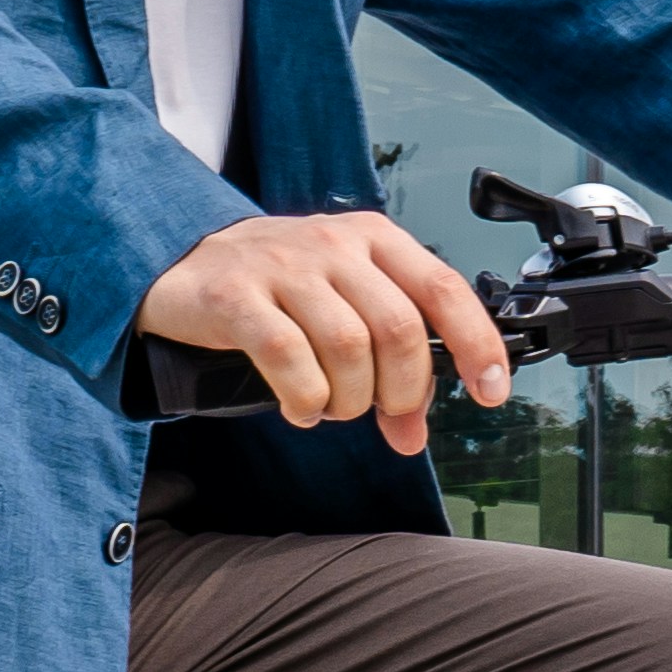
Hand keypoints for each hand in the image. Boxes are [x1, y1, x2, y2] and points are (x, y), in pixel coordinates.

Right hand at [138, 206, 513, 453]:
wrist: (178, 261)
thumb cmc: (273, 287)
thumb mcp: (342, 307)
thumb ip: (386, 361)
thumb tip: (413, 432)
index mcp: (373, 239)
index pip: (444, 289)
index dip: (477, 344)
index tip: (493, 392)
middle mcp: (333, 245)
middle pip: (400, 330)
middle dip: (402, 391)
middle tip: (381, 412)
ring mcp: (282, 266)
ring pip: (348, 349)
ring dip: (349, 400)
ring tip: (330, 405)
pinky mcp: (234, 296)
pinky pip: (288, 360)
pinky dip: (304, 400)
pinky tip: (299, 408)